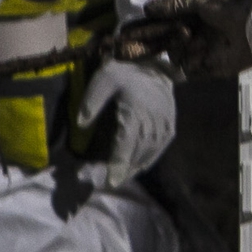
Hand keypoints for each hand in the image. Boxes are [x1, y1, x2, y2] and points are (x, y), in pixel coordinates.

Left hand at [77, 59, 176, 187]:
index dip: (118, 163)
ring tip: (122, 177)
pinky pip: (160, 148)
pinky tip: (139, 167)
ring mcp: (164, 125)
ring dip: (135, 167)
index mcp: (135, 110)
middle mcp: (152, 121)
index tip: (111, 181)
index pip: (126, 143)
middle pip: (137, 152)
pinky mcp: (170, 127)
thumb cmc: (127, 74)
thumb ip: (92, 101)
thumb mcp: (104, 78)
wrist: (156, 69)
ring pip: (149, 152)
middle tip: (109, 183)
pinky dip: (149, 160)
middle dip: (123, 169)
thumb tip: (81, 125)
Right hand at [145, 0, 251, 78]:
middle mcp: (198, 34)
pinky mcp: (214, 68)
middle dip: (164, 42)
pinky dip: (192, 64)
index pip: (167, 25)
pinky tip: (202, 55)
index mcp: (196, 16)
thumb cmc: (233, 7)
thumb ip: (175, 4)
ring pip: (177, 58)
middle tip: (172, 37)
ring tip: (198, 42)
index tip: (135, 30)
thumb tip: (147, 8)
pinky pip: (191, 72)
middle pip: (168, 44)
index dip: (153, 28)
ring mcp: (205, 51)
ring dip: (182, 51)